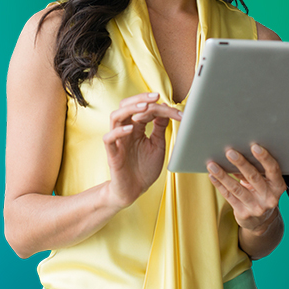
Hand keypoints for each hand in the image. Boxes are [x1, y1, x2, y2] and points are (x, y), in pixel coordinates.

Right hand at [103, 92, 181, 208]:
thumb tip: (166, 109)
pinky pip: (109, 138)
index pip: (144, 110)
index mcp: (136, 128)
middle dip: (140, 98)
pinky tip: (131, 129)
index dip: (160, 107)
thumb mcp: (157, 145)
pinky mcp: (112, 154)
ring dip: (130, 109)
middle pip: (125, 106)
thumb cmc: (143, 169)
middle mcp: (125, 131)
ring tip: (145, 107)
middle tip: (156, 96)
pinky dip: (119, 131)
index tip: (178, 112)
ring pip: (116, 117)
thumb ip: (159, 128)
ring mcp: (118, 141)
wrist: (133, 192)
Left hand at [207, 144, 285, 234]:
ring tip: (212, 165)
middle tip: (230, 152)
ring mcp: (256, 207)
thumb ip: (257, 171)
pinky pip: (229, 196)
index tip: (254, 146)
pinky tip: (212, 176)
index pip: (273, 170)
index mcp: (278, 186)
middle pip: (253, 177)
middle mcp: (269, 198)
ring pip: (237, 188)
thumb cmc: (262, 193)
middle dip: (241, 163)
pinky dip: (219, 185)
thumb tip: (238, 153)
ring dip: (223, 175)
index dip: (264, 158)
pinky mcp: (243, 213)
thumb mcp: (265, 183)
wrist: (261, 221)